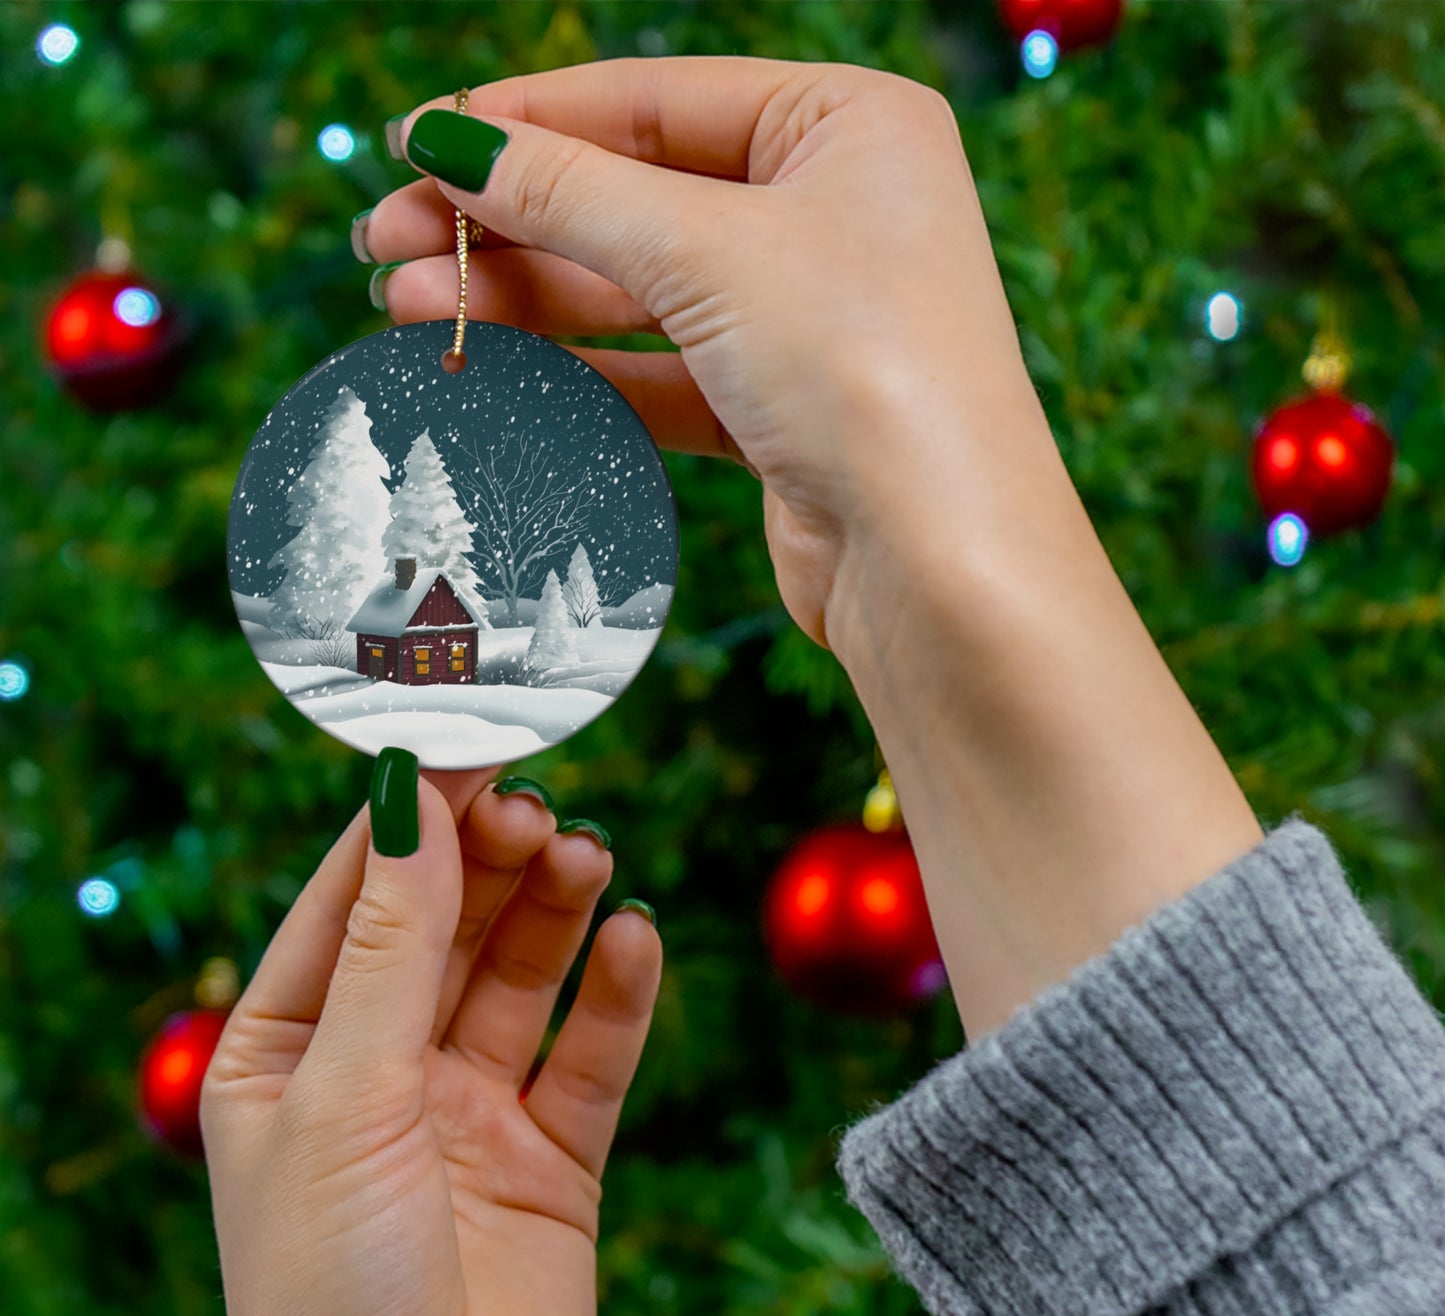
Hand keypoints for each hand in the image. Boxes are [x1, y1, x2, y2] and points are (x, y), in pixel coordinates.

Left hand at [201, 763, 661, 1315]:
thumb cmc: (331, 1296)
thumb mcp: (345, 1096)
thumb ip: (391, 945)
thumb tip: (412, 799)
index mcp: (289, 1051)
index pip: (354, 898)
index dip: (411, 818)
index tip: (471, 741)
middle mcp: (380, 1071)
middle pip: (447, 925)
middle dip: (491, 861)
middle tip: (539, 807)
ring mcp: (469, 1113)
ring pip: (522, 976)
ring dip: (555, 911)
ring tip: (588, 857)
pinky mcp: (552, 1159)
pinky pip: (592, 1055)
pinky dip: (617, 995)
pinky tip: (635, 940)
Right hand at [361, 56, 1056, 656]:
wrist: (938, 563)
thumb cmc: (863, 371)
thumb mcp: (707, 252)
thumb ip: (571, 193)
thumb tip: (449, 142)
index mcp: (848, 125)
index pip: (655, 100)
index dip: (527, 120)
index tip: (415, 142)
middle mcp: (834, 211)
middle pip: (636, 196)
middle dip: (508, 220)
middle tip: (385, 241)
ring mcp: (808, 315)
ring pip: (638, 290)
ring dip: (524, 297)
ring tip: (406, 306)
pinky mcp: (781, 409)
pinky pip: (660, 370)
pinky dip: (578, 368)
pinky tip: (490, 364)